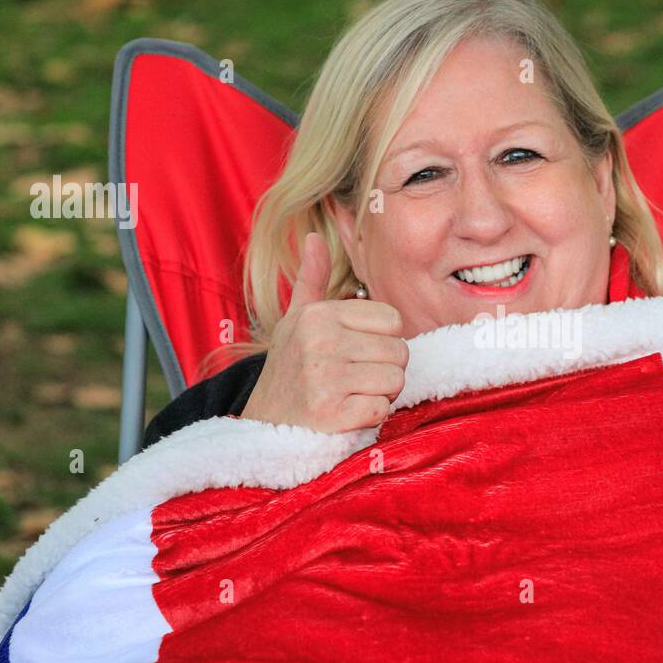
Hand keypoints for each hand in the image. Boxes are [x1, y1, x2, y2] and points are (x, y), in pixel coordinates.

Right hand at [239, 232, 407, 432]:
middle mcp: (320, 341)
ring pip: (395, 380)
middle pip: (400, 351)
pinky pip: (382, 410)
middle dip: (386, 370)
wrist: (262, 425)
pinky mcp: (332, 414)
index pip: (393, 320)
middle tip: (356, 380)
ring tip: (351, 395)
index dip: (384, 341)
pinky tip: (347, 414)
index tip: (359, 353)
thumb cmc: (288, 371)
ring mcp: (325, 378)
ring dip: (381, 394)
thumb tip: (313, 236)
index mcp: (318, 315)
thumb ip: (311, 280)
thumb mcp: (295, 320)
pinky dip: (371, 417)